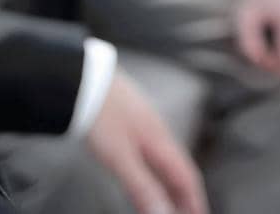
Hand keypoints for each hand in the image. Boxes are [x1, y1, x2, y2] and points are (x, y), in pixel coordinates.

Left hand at [86, 72, 207, 213]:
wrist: (84, 79)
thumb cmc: (101, 113)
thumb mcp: (121, 158)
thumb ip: (143, 187)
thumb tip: (163, 212)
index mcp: (162, 143)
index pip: (187, 178)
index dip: (195, 200)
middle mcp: (160, 133)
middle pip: (181, 170)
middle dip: (186, 195)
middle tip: (186, 212)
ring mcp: (147, 125)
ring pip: (168, 160)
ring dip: (172, 183)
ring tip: (169, 201)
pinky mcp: (133, 120)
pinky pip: (155, 151)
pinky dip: (158, 169)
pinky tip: (148, 171)